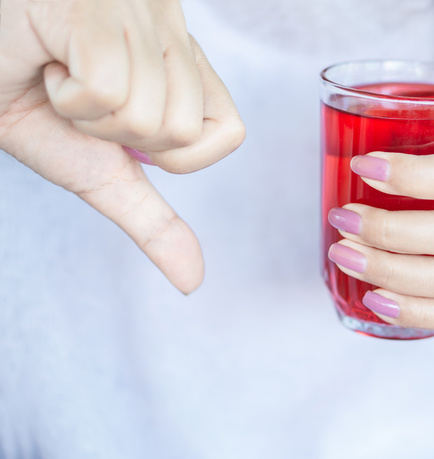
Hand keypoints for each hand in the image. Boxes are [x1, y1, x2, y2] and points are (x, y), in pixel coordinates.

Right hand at [0, 0, 244, 292]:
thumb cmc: (28, 103)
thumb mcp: (101, 170)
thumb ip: (151, 218)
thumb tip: (193, 281)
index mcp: (184, 60)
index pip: (229, 132)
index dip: (175, 151)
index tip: (121, 121)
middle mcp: (172, 26)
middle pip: (186, 131)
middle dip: (122, 136)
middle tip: (84, 96)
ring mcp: (140, 10)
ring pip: (151, 116)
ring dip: (90, 117)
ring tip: (61, 74)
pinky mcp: (98, 5)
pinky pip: (109, 91)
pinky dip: (66, 96)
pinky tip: (49, 58)